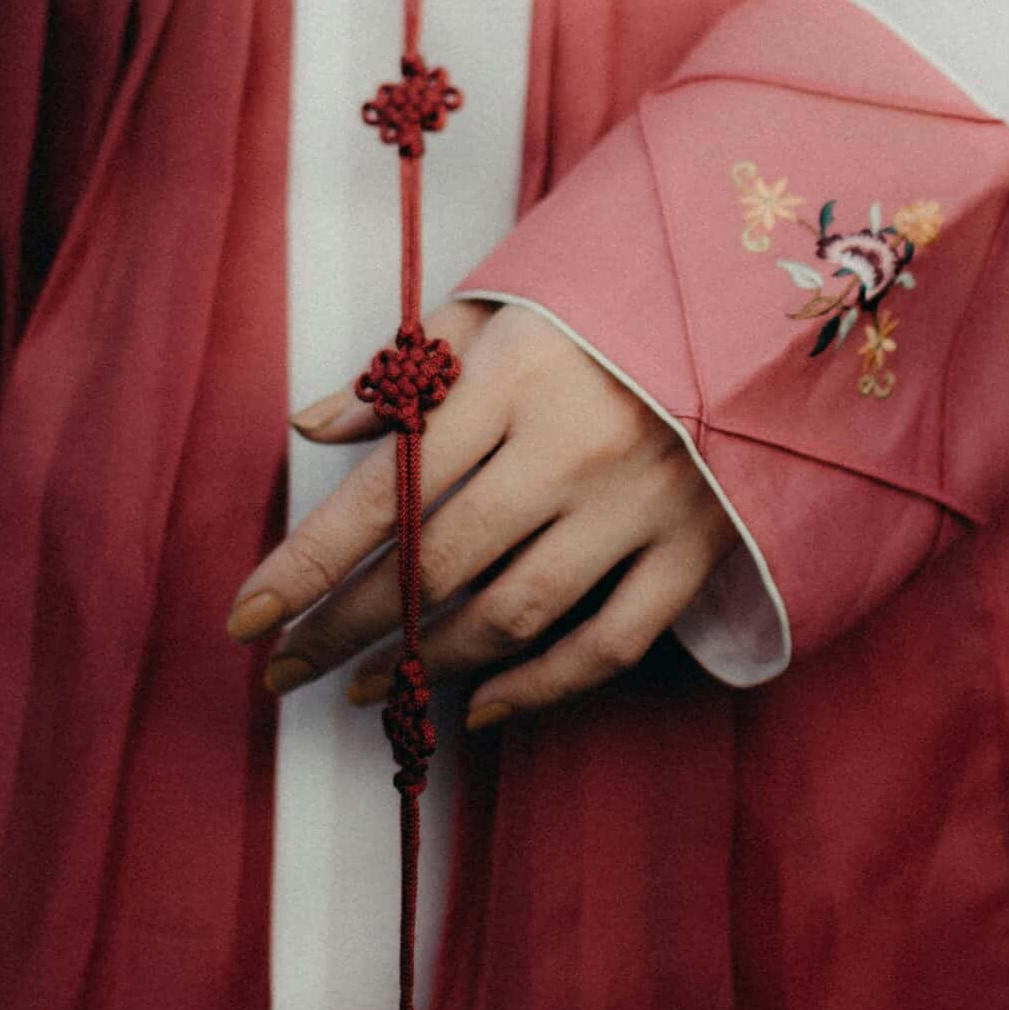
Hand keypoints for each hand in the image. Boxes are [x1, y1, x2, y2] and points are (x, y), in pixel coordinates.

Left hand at [222, 300, 734, 727]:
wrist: (765, 302)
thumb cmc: (612, 304)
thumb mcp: (504, 306)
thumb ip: (407, 371)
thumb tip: (310, 428)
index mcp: (515, 378)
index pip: (386, 492)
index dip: (306, 566)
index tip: (244, 617)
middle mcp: (572, 448)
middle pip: (435, 565)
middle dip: (344, 628)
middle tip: (283, 669)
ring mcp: (640, 505)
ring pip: (512, 613)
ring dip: (426, 661)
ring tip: (366, 686)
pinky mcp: (696, 548)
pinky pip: (608, 644)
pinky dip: (539, 688)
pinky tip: (480, 707)